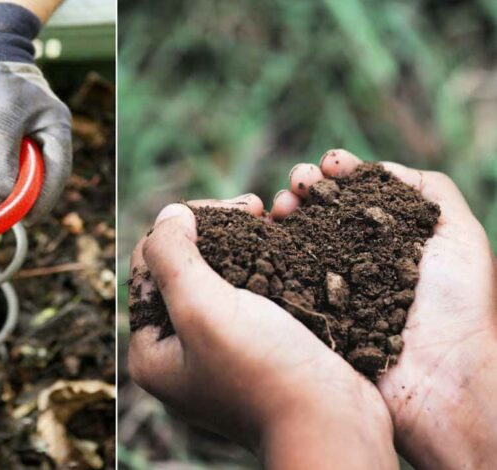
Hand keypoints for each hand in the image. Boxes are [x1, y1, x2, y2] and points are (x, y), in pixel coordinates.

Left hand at [0, 3, 71, 221]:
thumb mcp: (1, 116)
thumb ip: (4, 156)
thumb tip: (5, 194)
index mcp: (56, 130)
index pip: (56, 176)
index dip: (42, 201)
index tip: (24, 221)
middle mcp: (44, 136)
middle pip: (31, 178)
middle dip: (5, 184)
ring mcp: (24, 136)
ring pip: (6, 166)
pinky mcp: (3, 134)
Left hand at [128, 198, 396, 468]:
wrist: (335, 423)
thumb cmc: (265, 371)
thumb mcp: (203, 309)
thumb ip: (172, 257)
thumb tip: (168, 215)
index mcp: (152, 352)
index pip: (148, 269)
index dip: (181, 227)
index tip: (226, 208)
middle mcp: (180, 354)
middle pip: (182, 272)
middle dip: (216, 232)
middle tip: (252, 207)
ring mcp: (219, 354)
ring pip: (220, 279)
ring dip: (242, 243)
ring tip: (270, 217)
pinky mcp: (258, 351)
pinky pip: (250, 296)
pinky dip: (265, 265)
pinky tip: (286, 243)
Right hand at [280, 150, 496, 468]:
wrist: (439, 382)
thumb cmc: (458, 307)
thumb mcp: (459, 235)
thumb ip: (429, 190)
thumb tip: (379, 168)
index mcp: (388, 240)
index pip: (355, 195)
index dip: (340, 173)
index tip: (330, 162)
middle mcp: (353, 260)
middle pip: (318, 212)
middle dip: (305, 187)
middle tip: (298, 181)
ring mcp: (326, 287)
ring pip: (293, 239)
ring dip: (282, 211)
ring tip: (279, 205)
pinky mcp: (305, 314)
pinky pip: (279, 277)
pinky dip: (267, 251)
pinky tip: (265, 232)